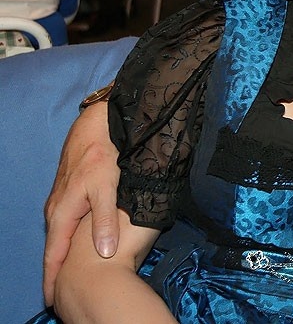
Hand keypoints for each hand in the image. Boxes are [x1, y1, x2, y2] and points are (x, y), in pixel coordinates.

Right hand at [42, 104, 121, 304]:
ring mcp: (62, 200)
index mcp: (62, 213)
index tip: (51, 300)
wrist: (97, 126)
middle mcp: (57, 209)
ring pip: (61, 234)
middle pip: (56, 247)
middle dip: (55, 272)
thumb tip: (105, 252)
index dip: (52, 278)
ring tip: (65, 277)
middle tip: (58, 295)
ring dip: (62, 255)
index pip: (55, 254)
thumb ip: (105, 220)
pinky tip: (75, 244)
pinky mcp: (70, 191)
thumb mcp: (108, 188)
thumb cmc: (103, 155)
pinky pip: (66, 222)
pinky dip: (68, 238)